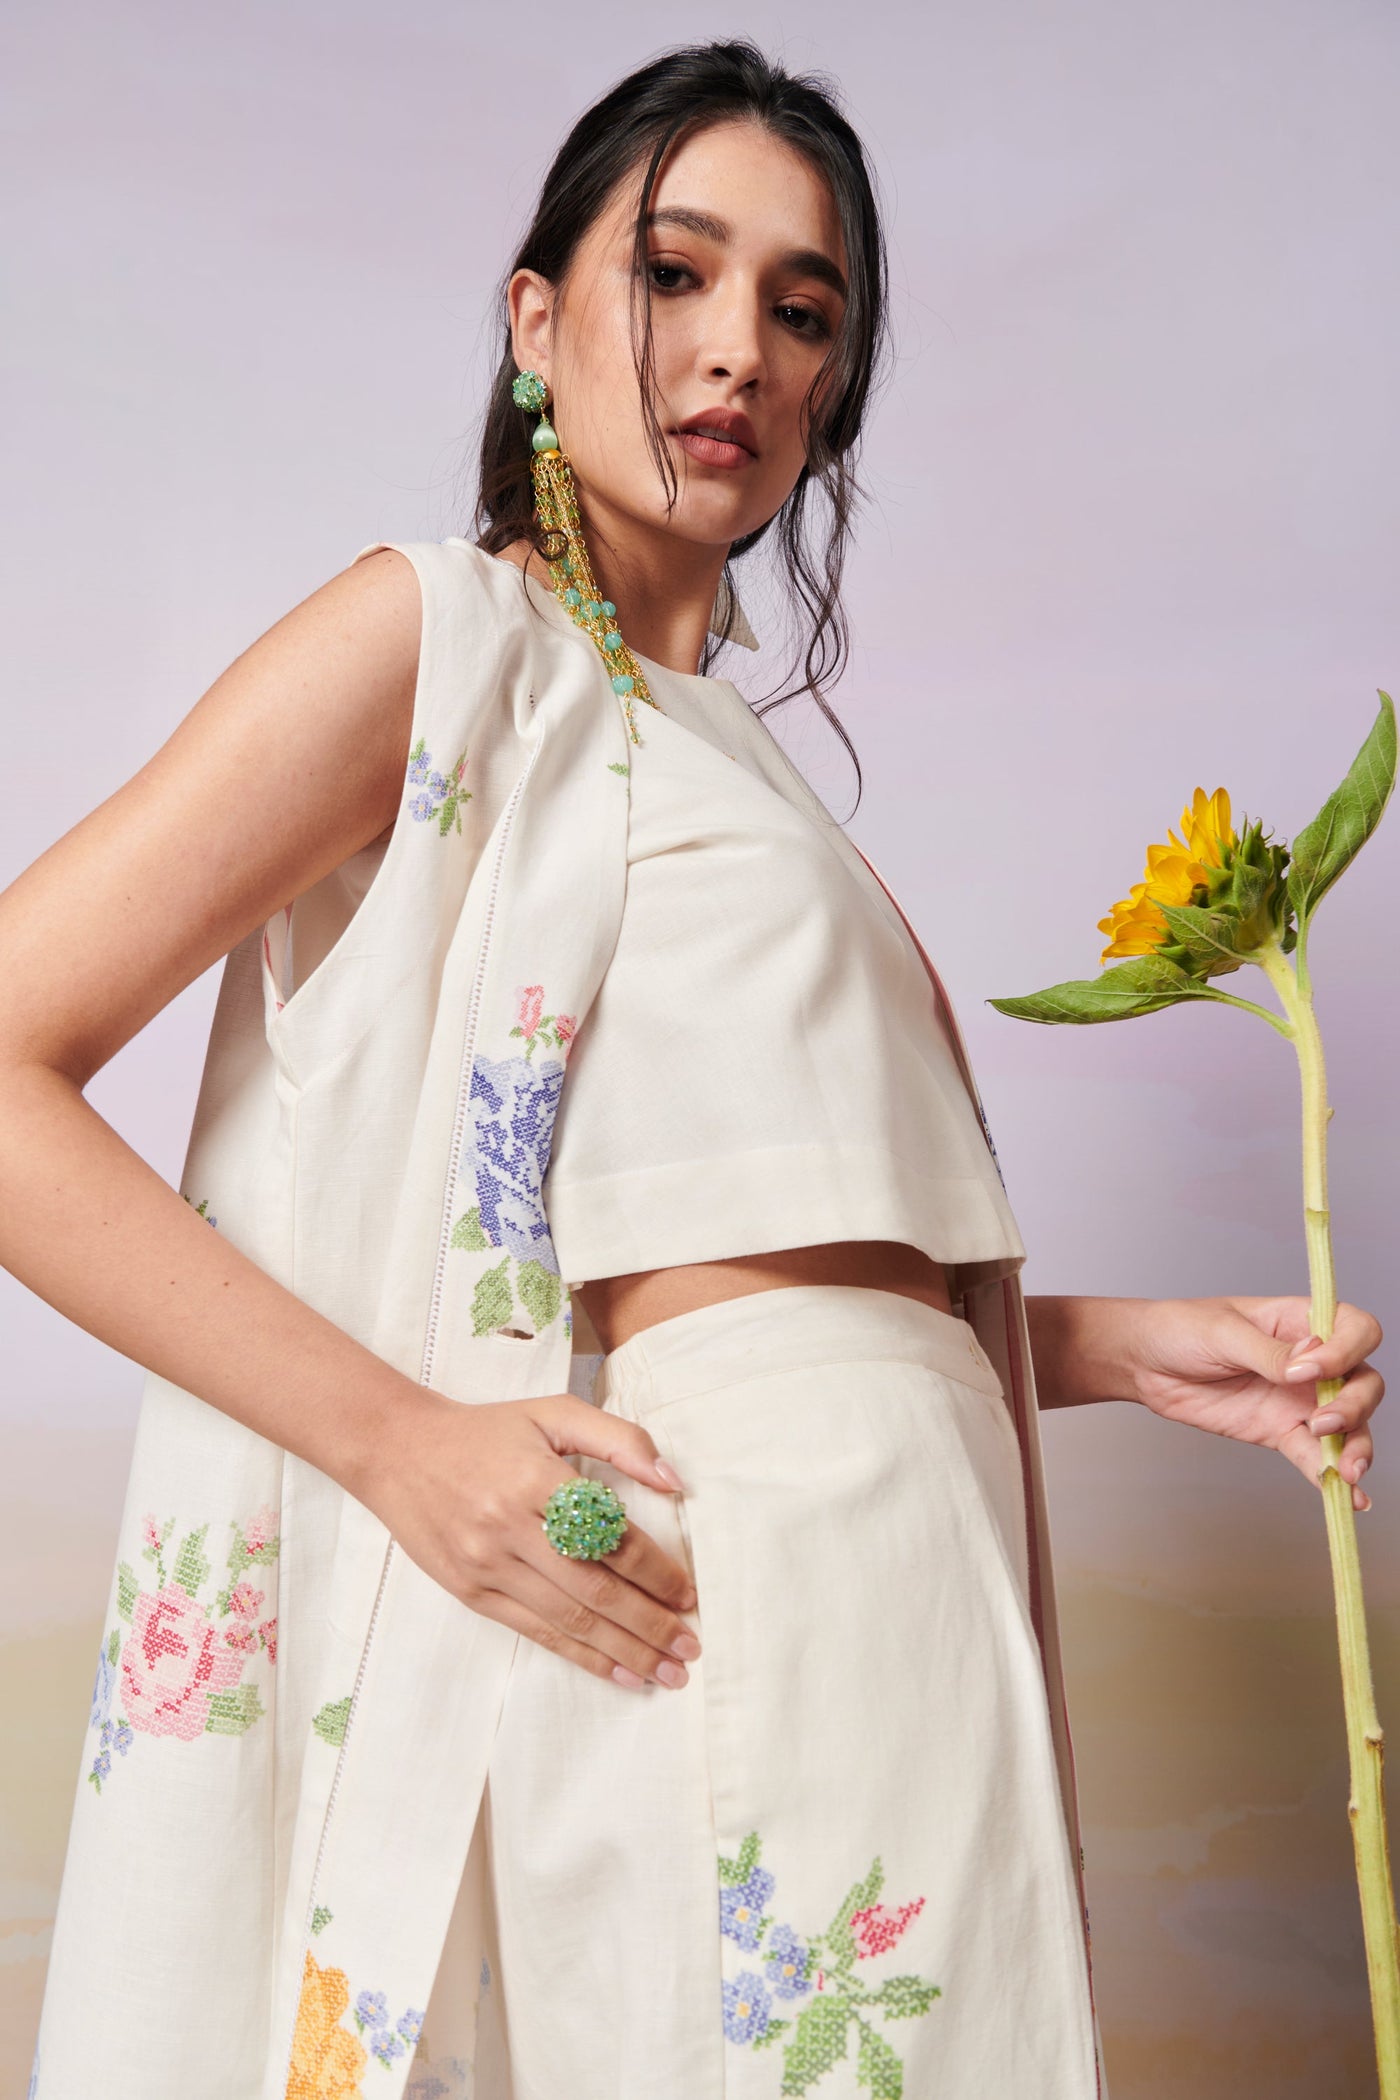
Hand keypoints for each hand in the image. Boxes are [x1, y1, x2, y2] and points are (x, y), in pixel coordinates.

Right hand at [362, 1387, 702, 1689]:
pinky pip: (536, 1633)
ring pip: (569, 1619)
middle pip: (594, 1589)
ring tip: (667, 1672)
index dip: (656, 1571)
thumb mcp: (553, 1414)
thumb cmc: (487, 1432)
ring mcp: (487, 1566)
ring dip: (624, 1650)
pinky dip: (582, 1656)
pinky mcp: (471, 1593)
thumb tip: (674, 1481)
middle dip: (650, 1624)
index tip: (690, 1594)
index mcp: (537, 1481)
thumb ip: (619, 1440)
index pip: (610, 1537)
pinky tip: (618, 1671)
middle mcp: (510, 1529)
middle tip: (690, 1647)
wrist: (398, 1451)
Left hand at [1127, 1295, 1382, 1509]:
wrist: (1144, 1363)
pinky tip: (1348, 1497)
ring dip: (1356, 1446)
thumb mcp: (1223, 1333)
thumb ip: (1267, 1352)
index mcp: (1301, 1322)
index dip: (1348, 1350)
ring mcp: (1298, 1399)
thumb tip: (1307, 1365)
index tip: (1311, 1368)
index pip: (1356, 1330)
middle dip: (1355, 1406)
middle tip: (1322, 1423)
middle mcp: (1312, 1362)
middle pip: (1363, 1381)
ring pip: (1350, 1424)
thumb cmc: (1181, 1329)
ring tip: (1346, 1470)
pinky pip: (1314, 1455)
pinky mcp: (1280, 1431)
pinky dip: (1331, 1476)